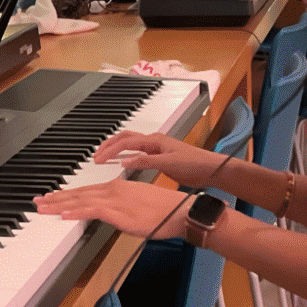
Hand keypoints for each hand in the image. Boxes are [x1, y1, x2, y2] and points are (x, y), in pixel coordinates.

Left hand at [33, 178, 190, 239]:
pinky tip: (62, 214)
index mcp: (116, 188)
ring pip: (80, 200)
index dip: (66, 194)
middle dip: (56, 198)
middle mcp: (112, 190)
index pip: (85, 190)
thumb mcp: (137, 206)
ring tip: (42, 207)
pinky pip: (92, 211)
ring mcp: (114, 200)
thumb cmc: (163, 210)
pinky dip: (75, 211)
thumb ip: (120, 208)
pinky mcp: (118, 212)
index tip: (51, 197)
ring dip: (59, 204)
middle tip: (37, 201)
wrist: (179, 211)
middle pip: (78, 193)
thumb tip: (111, 213)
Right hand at [96, 130, 225, 189]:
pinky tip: (121, 161)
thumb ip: (146, 162)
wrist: (210, 169)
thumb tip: (124, 161)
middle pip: (125, 138)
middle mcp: (153, 141)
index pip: (125, 142)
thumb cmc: (194, 164)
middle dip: (109, 145)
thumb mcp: (168, 163)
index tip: (98, 159)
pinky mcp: (159, 156)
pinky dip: (126, 154)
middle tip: (96, 155)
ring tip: (103, 156)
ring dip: (116, 147)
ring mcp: (156, 147)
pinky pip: (137, 151)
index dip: (110, 150)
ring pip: (130, 143)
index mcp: (154, 140)